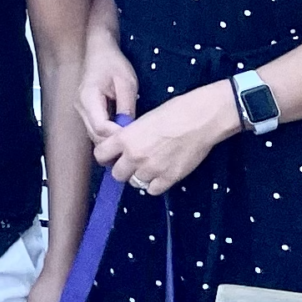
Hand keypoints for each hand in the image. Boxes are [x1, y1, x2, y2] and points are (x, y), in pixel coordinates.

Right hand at [76, 36, 138, 144]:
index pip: (100, 126)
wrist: (99, 51)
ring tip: (132, 140)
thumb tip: (130, 129)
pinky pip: (97, 130)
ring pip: (95, 136)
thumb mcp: (127, 82)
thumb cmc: (113, 63)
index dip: (117, 135)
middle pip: (95, 136)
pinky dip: (109, 135)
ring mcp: (82, 111)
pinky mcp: (87, 113)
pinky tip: (124, 132)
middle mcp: (80, 107)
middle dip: (115, 142)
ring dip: (112, 140)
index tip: (135, 137)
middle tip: (136, 144)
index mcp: (88, 97)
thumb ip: (127, 106)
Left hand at [93, 81, 239, 195]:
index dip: (106, 156)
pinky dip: (155, 184)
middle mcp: (134, 156)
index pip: (100, 155)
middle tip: (133, 162)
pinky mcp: (169, 178)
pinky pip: (153, 190)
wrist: (200, 119)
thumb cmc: (174, 112)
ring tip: (151, 166)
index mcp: (125, 138)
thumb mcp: (143, 120)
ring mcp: (151, 169)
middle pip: (117, 174)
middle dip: (123, 169)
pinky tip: (162, 173)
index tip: (113, 156)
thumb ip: (129, 136)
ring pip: (134, 183)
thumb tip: (123, 148)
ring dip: (140, 176)